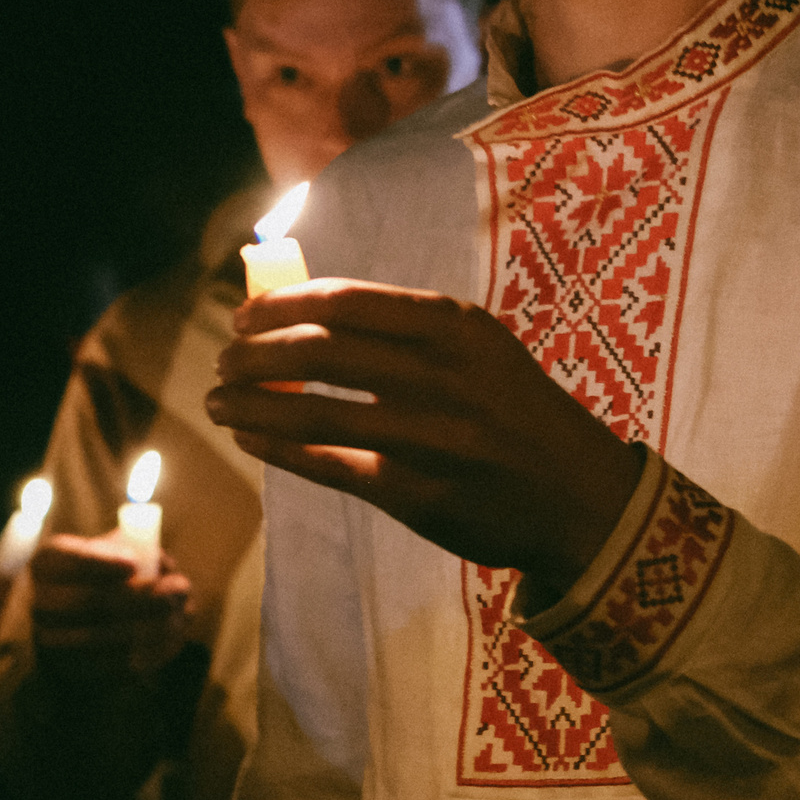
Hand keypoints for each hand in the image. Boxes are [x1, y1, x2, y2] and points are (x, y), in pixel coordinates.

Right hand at [26, 533, 193, 679]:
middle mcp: (40, 602)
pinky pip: (109, 667)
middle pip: (88, 602)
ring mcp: (50, 641)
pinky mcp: (71, 671)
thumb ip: (134, 547)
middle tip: (182, 587)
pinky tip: (171, 639)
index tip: (134, 563)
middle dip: (141, 596)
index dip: (100, 563)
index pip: (69, 561)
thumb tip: (161, 566)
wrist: (76, 620)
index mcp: (47, 563)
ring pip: (101, 638)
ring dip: (150, 627)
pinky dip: (144, 655)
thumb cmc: (104, 575)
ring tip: (181, 614)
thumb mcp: (111, 550)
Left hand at [206, 279, 642, 590]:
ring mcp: (432, 439)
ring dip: (251, 404)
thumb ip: (400, 330)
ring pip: (313, 410)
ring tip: (218, 403)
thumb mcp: (475, 349)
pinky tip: (251, 438)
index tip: (243, 314)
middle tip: (223, 361)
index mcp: (456, 327)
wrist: (581, 497)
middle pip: (320, 352)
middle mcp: (443, 377)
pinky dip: (278, 449)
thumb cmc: (510, 410)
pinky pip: (329, 466)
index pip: (346, 302)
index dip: (281, 305)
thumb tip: (297, 311)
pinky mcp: (419, 495)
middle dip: (254, 354)